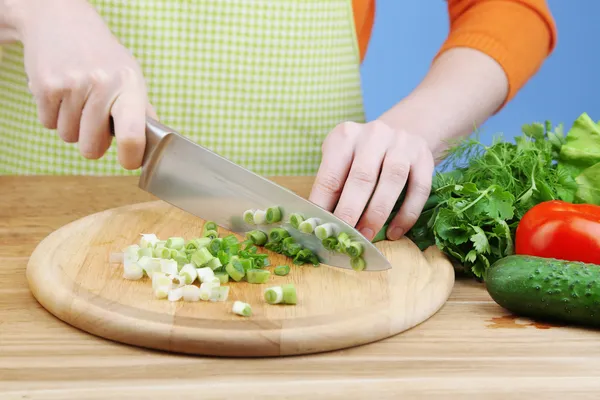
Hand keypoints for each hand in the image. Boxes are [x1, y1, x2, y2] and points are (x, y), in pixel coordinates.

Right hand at [18, 0, 155, 168]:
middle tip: (95, 124)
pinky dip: (53, 115)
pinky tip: (62, 93)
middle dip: (92, 143)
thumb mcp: (130, 76)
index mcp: (130, 85)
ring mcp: (72, 84)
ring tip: (78, 100)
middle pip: (91, 147)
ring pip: (68, 137)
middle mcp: (102, 84)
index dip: (130, 158)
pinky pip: (48, 124)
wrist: (61, 20)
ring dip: (72, 127)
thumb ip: (142, 112)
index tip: (128, 162)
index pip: (132, 134)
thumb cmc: (102, 56)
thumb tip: (157, 144)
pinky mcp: (45, 85)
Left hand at [309, 120, 433, 240]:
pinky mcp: (424, 157)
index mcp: (345, 136)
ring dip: (377, 214)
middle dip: (351, 212)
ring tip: (367, 236)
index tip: (320, 228)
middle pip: (362, 177)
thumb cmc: (361, 154)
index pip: (331, 175)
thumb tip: (322, 222)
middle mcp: (374, 135)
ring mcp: (402, 144)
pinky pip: (419, 189)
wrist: (400, 130)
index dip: (324, 205)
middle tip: (345, 237)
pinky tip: (395, 232)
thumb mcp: (340, 159)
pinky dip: (406, 214)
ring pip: (392, 181)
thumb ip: (332, 185)